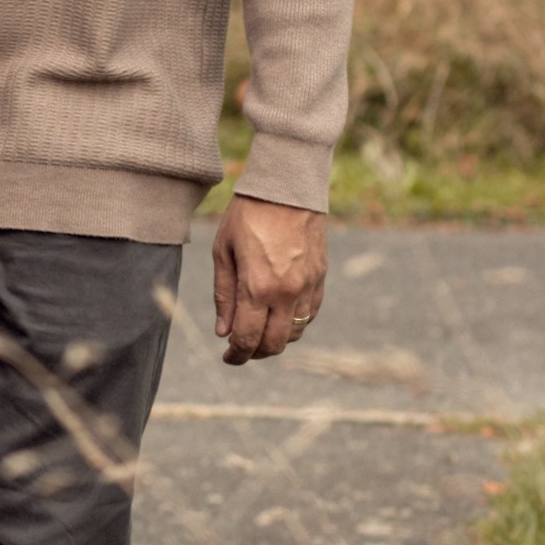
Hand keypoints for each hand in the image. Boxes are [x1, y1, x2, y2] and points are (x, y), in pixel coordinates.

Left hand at [212, 196, 325, 364]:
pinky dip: (294, 323)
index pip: (247, 339)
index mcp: (257, 287)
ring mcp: (308, 287)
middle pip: (274, 344)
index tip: (228, 358)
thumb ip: (224, 295)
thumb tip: (223, 332)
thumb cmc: (248, 214)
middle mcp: (286, 293)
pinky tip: (279, 316)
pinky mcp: (321, 278)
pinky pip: (309, 314)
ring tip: (258, 332)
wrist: (289, 187)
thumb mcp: (223, 251)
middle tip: (240, 349)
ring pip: (294, 333)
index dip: (236, 355)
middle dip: (255, 353)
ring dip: (276, 340)